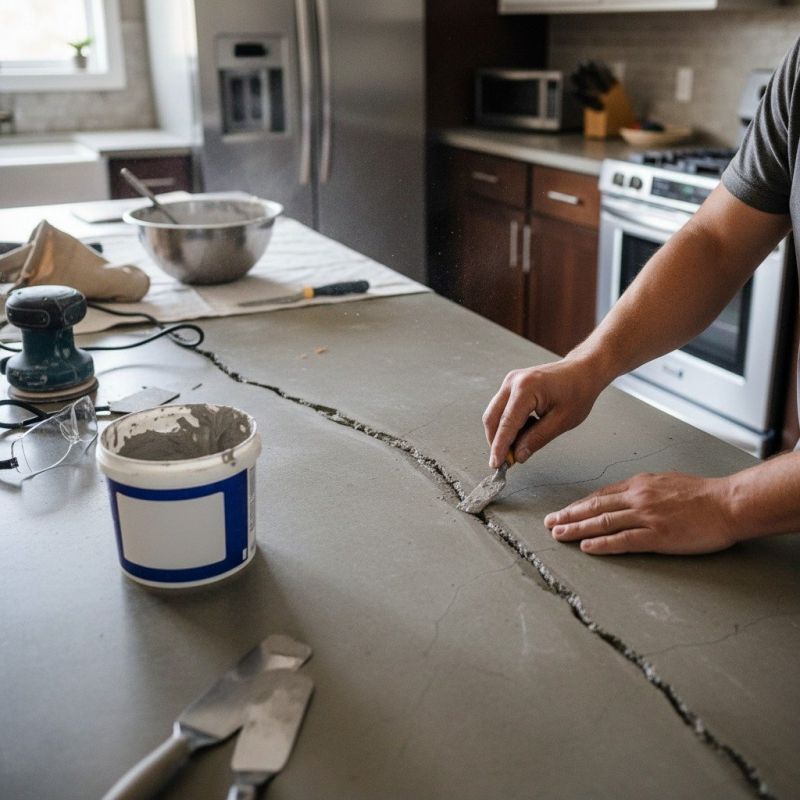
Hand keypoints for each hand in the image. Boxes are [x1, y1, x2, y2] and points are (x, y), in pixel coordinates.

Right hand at [482, 359, 602, 468]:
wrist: (582, 371)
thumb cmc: (578, 392)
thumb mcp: (562, 421)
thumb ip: (537, 439)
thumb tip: (518, 455)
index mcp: (526, 388)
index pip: (506, 423)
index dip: (499, 446)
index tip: (496, 464)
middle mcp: (513, 382)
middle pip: (492, 418)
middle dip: (496, 441)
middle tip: (507, 460)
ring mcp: (510, 382)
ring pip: (494, 414)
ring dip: (501, 433)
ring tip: (521, 444)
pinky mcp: (511, 385)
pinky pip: (501, 408)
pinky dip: (507, 424)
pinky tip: (524, 430)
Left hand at [545, 472, 736, 554]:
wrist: (728, 503)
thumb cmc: (703, 494)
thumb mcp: (666, 482)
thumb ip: (644, 490)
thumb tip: (627, 498)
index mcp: (639, 485)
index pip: (600, 496)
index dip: (578, 505)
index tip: (563, 512)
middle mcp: (638, 497)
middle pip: (594, 507)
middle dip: (568, 515)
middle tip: (549, 523)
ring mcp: (646, 516)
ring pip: (603, 522)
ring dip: (577, 529)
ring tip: (558, 535)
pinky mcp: (658, 535)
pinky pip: (623, 540)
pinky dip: (602, 544)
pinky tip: (586, 547)